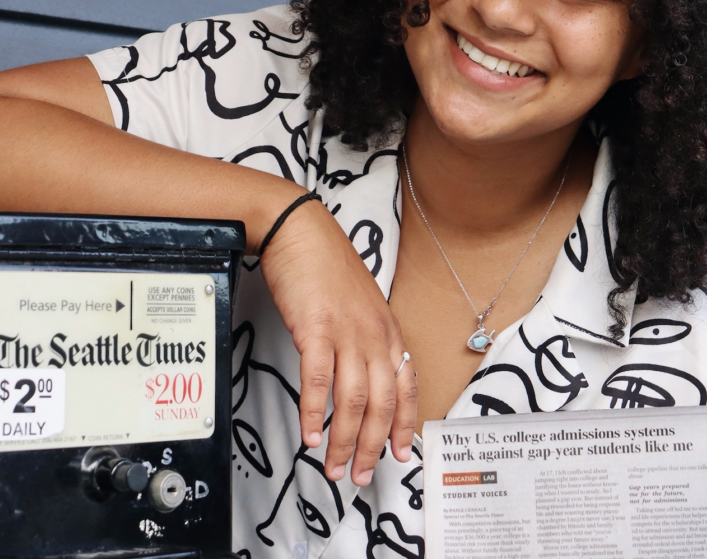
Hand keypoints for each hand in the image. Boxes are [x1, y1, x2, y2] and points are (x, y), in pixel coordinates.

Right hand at [259, 197, 417, 485]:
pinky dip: (316, 412)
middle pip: (382, 402)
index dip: (403, 424)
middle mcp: (374, 334)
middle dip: (372, 445)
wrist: (300, 231)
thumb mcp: (360, 304)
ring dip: (344, 439)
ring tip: (334, 467)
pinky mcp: (316, 328)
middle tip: (360, 475)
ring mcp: (347, 332)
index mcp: (387, 330)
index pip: (405, 386)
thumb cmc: (326, 266)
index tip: (398, 453)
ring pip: (353, 399)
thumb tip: (363, 372)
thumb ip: (367, 337)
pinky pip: (319, 379)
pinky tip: (311, 434)